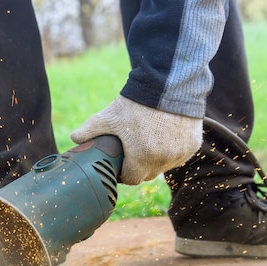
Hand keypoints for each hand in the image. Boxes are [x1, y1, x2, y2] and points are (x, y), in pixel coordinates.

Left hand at [71, 95, 201, 184]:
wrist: (170, 84)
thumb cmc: (138, 103)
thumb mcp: (110, 116)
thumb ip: (90, 129)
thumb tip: (73, 138)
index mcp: (141, 157)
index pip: (131, 179)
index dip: (124, 173)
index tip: (122, 164)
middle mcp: (163, 160)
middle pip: (148, 175)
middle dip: (140, 167)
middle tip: (134, 152)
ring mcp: (180, 154)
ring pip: (165, 167)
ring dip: (157, 160)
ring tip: (149, 143)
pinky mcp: (193, 146)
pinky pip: (179, 156)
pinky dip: (173, 151)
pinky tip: (165, 138)